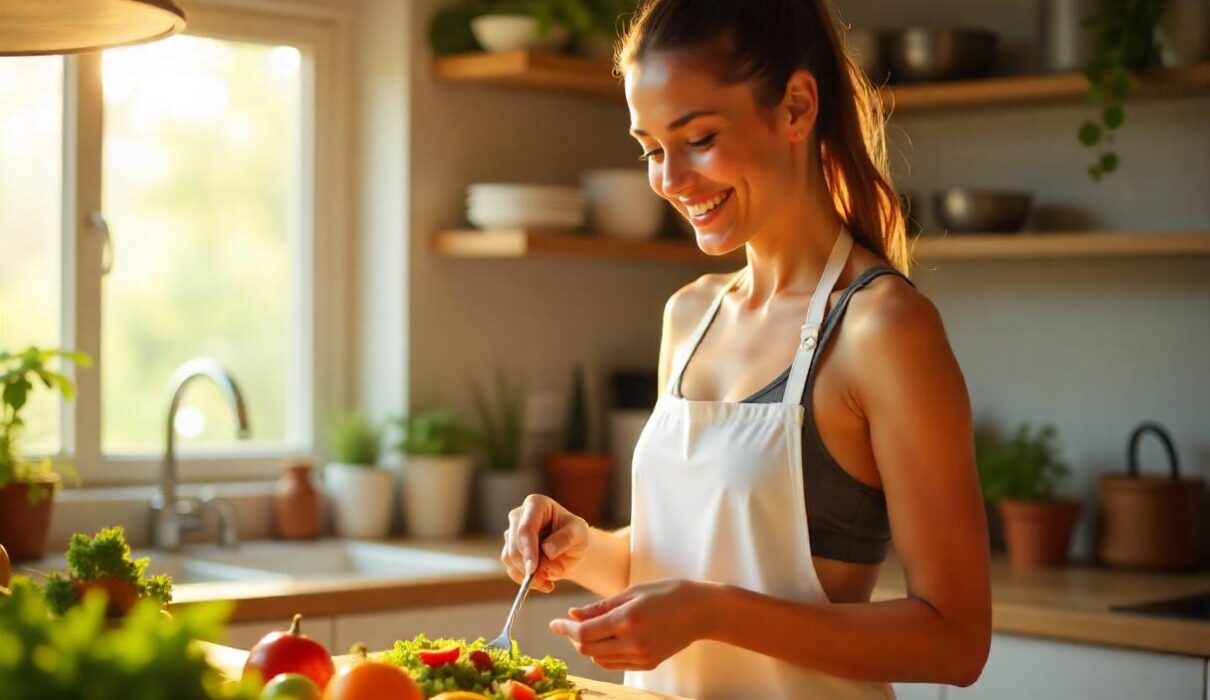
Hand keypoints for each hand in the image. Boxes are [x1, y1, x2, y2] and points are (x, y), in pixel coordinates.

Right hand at [500, 494, 588, 592]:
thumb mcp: (579, 533)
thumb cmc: (576, 535)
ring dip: (528, 575)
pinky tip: (544, 583)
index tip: (533, 568)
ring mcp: (511, 534)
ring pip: (510, 558)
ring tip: (549, 580)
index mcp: (535, 504)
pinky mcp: (510, 552)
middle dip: (528, 565)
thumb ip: (566, 538)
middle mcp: (518, 517)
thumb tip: (547, 549)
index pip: (525, 527)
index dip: (527, 548)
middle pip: (514, 544)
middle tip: (545, 579)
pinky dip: (526, 581)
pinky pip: (511, 569)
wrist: (572, 548)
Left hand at [548, 579, 714, 670]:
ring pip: (599, 660)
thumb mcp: (631, 592)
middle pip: (588, 649)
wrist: (701, 611)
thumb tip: (572, 615)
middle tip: (570, 624)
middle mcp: (633, 642)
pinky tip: (607, 639)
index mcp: (627, 620)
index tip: (553, 624)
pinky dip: (604, 654)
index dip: (564, 629)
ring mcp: (641, 657)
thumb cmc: (666, 593)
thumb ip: (600, 607)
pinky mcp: (647, 664)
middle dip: (574, 638)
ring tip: (590, 630)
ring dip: (588, 647)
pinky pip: (615, 664)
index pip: (584, 633)